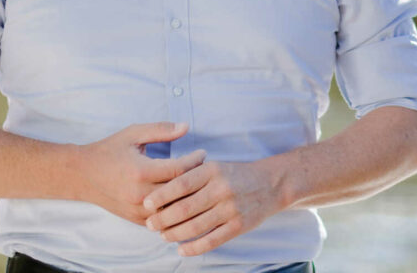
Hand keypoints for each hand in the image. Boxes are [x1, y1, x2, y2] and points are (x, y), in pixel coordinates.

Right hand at [75, 122, 204, 224]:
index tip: (202, 153)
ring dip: (188, 198)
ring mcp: (137, 210)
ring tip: (199, 185)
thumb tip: (186, 127)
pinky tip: (185, 200)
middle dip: (196, 180)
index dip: (194, 161)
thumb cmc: (109, 150)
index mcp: (141, 171)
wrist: (82, 174)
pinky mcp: (136, 219)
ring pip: (173, 210)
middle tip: (206, 169)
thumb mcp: (133, 134)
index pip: (178, 169)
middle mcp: (140, 194)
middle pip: (179, 192)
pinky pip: (163, 220)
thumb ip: (161, 130)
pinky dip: (175, 211)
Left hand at [142, 159, 286, 255]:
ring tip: (164, 235)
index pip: (180, 183)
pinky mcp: (238, 225)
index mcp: (212, 170)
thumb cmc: (235, 174)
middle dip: (163, 218)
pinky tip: (181, 249)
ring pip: (195, 226)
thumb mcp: (214, 166)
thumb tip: (161, 191)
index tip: (146, 204)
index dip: (161, 195)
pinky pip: (211, 240)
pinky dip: (194, 248)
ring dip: (174, 234)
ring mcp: (231, 208)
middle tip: (150, 224)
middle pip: (184, 207)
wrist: (271, 183)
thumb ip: (192, 175)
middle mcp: (221, 188)